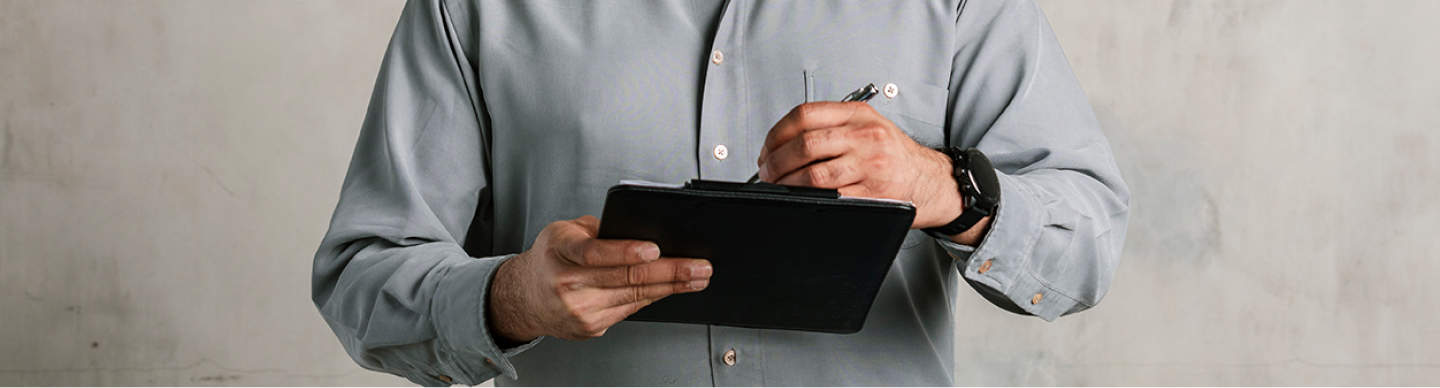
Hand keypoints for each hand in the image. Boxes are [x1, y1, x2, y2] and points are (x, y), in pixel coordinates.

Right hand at [487, 216, 711, 341]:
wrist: (525, 297)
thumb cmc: (550, 258)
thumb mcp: (565, 232)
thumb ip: (598, 230)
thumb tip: (641, 230)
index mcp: (559, 251)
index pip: (594, 252)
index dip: (626, 251)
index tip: (654, 249)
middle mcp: (567, 283)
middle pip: (625, 277)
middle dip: (669, 271)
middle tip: (698, 266)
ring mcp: (580, 310)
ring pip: (634, 296)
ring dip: (671, 286)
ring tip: (697, 277)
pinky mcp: (591, 327)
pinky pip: (630, 309)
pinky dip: (654, 297)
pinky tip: (672, 288)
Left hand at [757, 102, 971, 230]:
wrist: (932, 179)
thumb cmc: (895, 155)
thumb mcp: (868, 125)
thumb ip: (832, 126)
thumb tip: (783, 143)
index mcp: (858, 115)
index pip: (804, 115)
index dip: (776, 134)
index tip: (767, 149)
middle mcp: (865, 136)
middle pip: (805, 144)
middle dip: (776, 162)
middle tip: (767, 173)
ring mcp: (870, 164)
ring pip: (814, 174)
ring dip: (788, 184)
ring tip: (780, 187)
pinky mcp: (874, 192)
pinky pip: (833, 197)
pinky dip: (811, 199)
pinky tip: (802, 199)